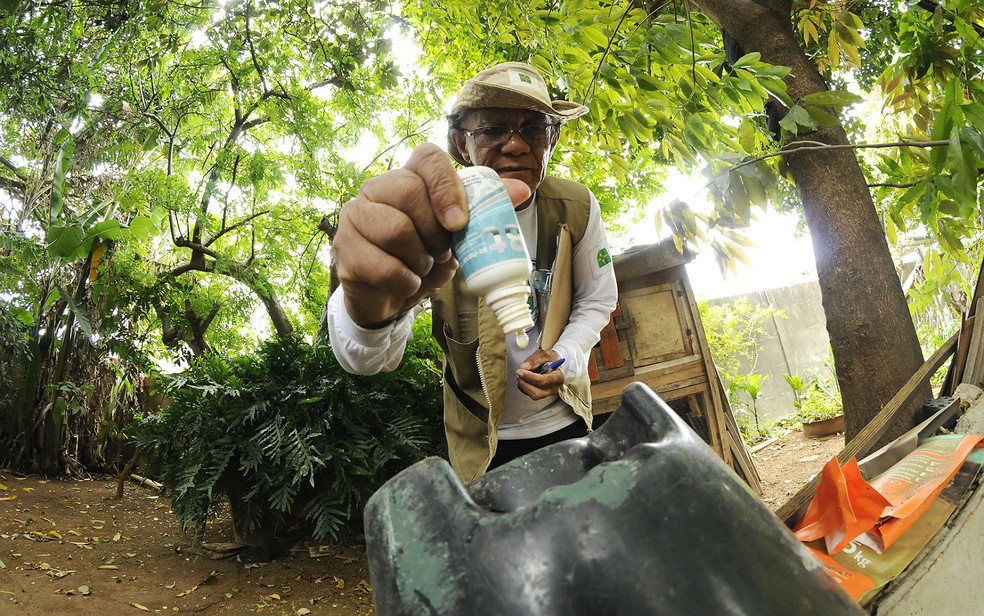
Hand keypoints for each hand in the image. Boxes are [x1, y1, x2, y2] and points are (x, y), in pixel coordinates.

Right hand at [333, 144, 530, 326]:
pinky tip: (407, 284)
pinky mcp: (344, 248)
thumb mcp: (458, 233)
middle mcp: (377, 187)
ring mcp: (355, 215)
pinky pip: (382, 265)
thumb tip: (520, 189)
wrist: (392, 294)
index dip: (446, 186)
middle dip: (435, 234)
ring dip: (421, 260)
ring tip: (423, 268)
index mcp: (409, 175)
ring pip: (395, 230)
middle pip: (410, 193)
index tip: (459, 223)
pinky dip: (405, 282)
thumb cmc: (426, 255)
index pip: (427, 157)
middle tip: (442, 254)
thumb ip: (485, 208)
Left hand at [515, 348, 564, 399]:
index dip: (530, 377)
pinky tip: (523, 377)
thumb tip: (524, 367)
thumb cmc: (550, 358)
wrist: (553, 363)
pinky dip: (523, 386)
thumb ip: (534, 360)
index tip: (521, 371)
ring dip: (523, 384)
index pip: (544, 381)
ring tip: (520, 373)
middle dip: (525, 384)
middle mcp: (554, 388)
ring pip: (532, 395)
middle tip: (518, 372)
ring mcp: (547, 393)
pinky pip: (528, 393)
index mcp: (558, 377)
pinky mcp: (540, 393)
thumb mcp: (544, 354)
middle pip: (537, 393)